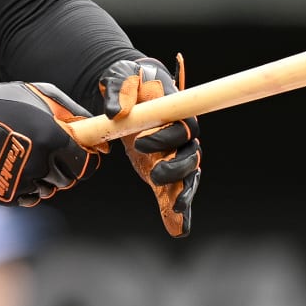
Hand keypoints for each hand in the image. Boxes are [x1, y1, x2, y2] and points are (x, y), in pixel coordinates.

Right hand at [0, 80, 104, 206]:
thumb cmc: (2, 102)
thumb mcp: (42, 95)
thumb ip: (73, 114)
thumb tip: (95, 135)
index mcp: (53, 139)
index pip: (86, 166)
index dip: (85, 161)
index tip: (79, 156)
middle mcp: (40, 164)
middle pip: (67, 180)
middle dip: (61, 168)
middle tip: (45, 152)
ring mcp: (22, 182)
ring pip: (47, 190)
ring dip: (42, 178)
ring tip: (24, 155)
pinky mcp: (5, 194)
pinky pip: (27, 197)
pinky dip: (24, 186)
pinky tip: (12, 166)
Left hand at [100, 54, 201, 237]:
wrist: (132, 91)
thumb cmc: (131, 80)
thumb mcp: (121, 76)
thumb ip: (119, 89)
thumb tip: (115, 112)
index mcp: (175, 111)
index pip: (184, 126)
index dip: (169, 136)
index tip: (141, 141)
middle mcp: (180, 136)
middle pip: (190, 156)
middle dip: (176, 168)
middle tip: (154, 175)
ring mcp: (173, 155)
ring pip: (188, 177)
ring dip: (184, 194)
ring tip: (173, 209)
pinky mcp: (163, 170)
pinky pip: (174, 193)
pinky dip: (178, 211)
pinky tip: (177, 229)